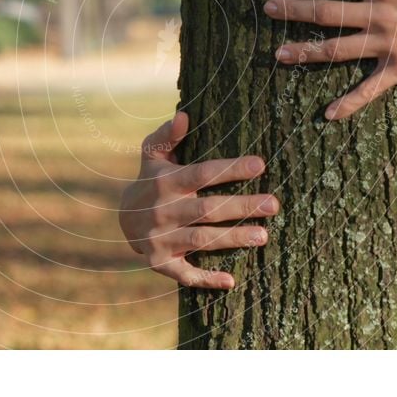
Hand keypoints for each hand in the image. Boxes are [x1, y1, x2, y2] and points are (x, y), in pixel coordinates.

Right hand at [119, 111, 278, 288]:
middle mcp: (162, 211)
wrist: (123, 219)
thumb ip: (168, 136)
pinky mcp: (161, 262)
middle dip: (241, 206)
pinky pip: (185, 274)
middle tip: (273, 204)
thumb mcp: (153, 155)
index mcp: (164, 182)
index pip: (201, 174)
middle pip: (207, 209)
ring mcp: (161, 239)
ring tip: (264, 236)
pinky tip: (231, 280)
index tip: (260, 164)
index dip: (230, 169)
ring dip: (233, 239)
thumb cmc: (150, 180)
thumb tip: (184, 115)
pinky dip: (206, 278)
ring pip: (201, 240)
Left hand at [265, 0, 396, 119]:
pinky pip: (370, 89)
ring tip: (278, 54)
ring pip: (337, 50)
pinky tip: (328, 114)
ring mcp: (387, 45)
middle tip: (268, 7)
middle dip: (294, 9)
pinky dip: (349, 102)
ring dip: (306, 52)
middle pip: (326, 12)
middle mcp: (380, 15)